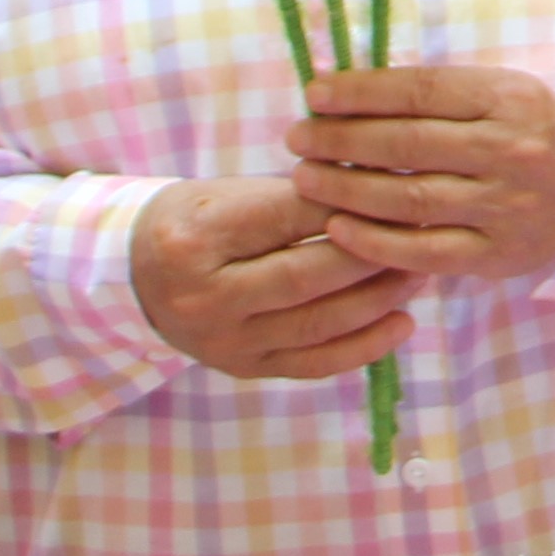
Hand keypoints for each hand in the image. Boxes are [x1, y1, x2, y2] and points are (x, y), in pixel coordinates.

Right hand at [133, 175, 413, 378]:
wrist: (137, 276)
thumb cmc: (196, 221)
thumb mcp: (227, 193)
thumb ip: (292, 196)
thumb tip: (378, 186)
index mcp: (195, 240)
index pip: (285, 218)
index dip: (346, 204)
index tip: (394, 189)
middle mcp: (205, 297)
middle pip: (305, 276)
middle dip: (371, 254)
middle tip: (418, 232)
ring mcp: (223, 342)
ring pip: (317, 324)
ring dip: (378, 299)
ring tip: (417, 272)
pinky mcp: (243, 369)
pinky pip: (314, 364)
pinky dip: (365, 347)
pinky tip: (402, 324)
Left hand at [287, 65, 554, 285]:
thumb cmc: (527, 132)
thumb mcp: (501, 93)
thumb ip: (438, 93)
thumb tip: (347, 89)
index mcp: (510, 100)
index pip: (422, 92)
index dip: (362, 92)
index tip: (315, 93)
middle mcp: (512, 152)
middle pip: (409, 145)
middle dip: (342, 140)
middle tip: (297, 138)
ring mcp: (506, 206)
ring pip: (411, 199)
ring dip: (347, 189)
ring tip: (304, 179)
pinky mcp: (497, 254)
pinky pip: (425, 250)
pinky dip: (375, 242)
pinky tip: (338, 227)